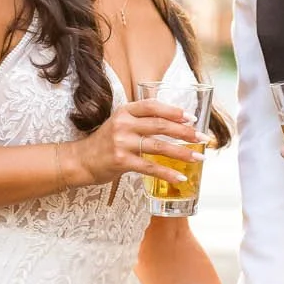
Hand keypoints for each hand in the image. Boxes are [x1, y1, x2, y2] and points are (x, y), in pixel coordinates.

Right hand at [64, 99, 200, 188]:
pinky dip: (167, 173)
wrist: (80, 161)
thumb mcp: (120, 124)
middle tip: (203, 138)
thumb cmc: (104, 143)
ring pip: (159, 146)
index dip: (174, 111)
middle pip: (160, 125)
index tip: (192, 118)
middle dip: (186, 132)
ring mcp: (121, 142)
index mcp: (125, 111)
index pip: (153, 106)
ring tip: (198, 157)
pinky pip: (150, 167)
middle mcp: (123, 124)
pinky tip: (180, 177)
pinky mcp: (121, 161)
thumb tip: (174, 123)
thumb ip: (141, 121)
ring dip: (182, 153)